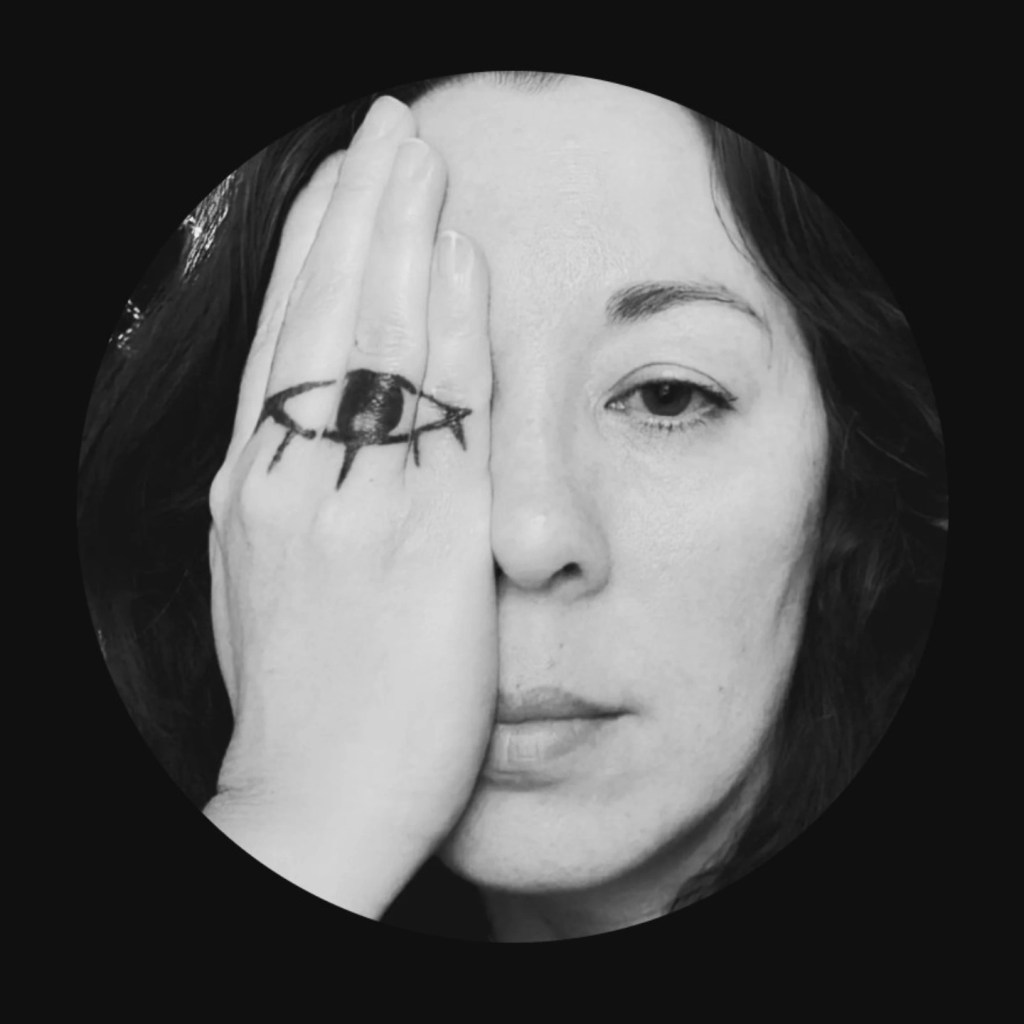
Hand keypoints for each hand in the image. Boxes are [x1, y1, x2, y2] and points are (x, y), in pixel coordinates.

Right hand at [204, 96, 495, 915]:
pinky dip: (454, 327)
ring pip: (376, 338)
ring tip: (422, 158)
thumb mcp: (265, 584)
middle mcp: (288, 479)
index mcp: (250, 488)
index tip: (339, 186)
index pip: (282, 338)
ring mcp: (352, 503)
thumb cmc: (301, 701)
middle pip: (323, 314)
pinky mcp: (423, 540)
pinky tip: (466, 262)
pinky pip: (441, 409)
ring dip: (403, 236)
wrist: (314, 800)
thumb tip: (319, 430)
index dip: (312, 251)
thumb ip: (290, 503)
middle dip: (358, 211)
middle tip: (387, 130)